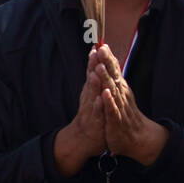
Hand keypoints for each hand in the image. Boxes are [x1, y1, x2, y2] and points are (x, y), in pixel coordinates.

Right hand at [53, 47, 105, 175]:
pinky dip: (98, 106)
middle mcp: (89, 97)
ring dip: (93, 84)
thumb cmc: (90, 114)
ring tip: (95, 73)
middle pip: (90, 79)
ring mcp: (91, 109)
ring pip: (92, 95)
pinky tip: (100, 99)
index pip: (92, 71)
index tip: (97, 44)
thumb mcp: (92, 95)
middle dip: (93, 66)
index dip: (94, 59)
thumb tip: (96, 60)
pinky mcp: (94, 122)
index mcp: (90, 90)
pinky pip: (96, 113)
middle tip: (94, 52)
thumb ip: (94, 78)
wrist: (83, 138)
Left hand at [95, 43, 165, 164]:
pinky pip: (112, 110)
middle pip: (114, 76)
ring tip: (100, 67)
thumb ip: (114, 78)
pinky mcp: (116, 120)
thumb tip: (110, 61)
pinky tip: (105, 94)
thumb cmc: (127, 115)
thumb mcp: (120, 95)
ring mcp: (119, 107)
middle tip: (102, 48)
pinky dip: (109, 101)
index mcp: (120, 88)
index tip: (102, 44)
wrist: (139, 138)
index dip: (109, 57)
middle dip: (107, 62)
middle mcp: (121, 95)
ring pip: (112, 91)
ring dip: (106, 79)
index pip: (114, 70)